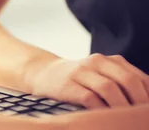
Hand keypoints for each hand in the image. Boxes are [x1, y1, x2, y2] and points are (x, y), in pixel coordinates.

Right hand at [26, 54, 148, 108]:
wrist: (44, 72)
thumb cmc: (79, 79)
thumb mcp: (101, 75)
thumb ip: (121, 83)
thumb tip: (146, 107)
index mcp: (110, 60)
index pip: (138, 77)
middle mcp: (96, 62)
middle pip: (126, 80)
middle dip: (139, 102)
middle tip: (142, 119)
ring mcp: (80, 72)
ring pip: (109, 88)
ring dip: (121, 108)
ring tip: (126, 122)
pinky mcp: (67, 85)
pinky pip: (89, 98)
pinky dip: (100, 110)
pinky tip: (104, 119)